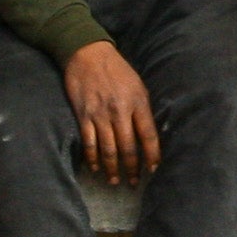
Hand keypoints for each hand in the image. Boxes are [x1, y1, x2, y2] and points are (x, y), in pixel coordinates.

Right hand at [62, 41, 161, 183]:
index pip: (148, 136)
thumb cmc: (117, 69)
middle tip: (133, 182)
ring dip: (112, 168)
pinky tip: (95, 168)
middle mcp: (120, 111)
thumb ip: (144, 109)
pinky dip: (92, 158)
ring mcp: (100, 114)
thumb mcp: (138, 85)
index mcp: (138, 102)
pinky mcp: (83, 115)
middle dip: (132, 169)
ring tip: (114, 181)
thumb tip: (149, 134)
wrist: (87, 53)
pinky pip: (89, 142)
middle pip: (128, 148)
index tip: (153, 170)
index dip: (152, 156)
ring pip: (108, 149)